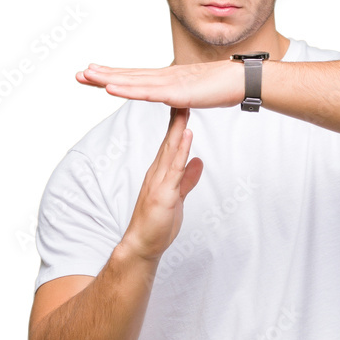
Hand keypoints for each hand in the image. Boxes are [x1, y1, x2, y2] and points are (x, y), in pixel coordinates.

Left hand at [76, 58, 242, 108]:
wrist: (240, 81)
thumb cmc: (221, 86)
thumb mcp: (193, 92)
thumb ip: (180, 95)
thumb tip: (174, 98)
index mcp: (166, 79)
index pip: (134, 77)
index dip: (112, 75)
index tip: (92, 73)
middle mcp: (163, 77)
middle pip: (127, 76)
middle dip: (102, 75)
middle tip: (79, 74)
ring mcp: (168, 83)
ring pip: (132, 81)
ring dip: (108, 78)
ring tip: (87, 75)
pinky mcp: (175, 92)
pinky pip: (146, 92)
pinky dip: (127, 90)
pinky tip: (111, 88)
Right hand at [120, 107, 203, 262]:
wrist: (142, 246)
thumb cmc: (157, 225)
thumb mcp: (178, 197)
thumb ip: (187, 179)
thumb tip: (197, 162)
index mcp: (161, 173)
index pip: (171, 144)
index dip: (177, 124)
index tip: (184, 104)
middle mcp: (157, 173)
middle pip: (169, 140)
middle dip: (176, 117)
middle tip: (182, 93)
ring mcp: (159, 182)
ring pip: (171, 150)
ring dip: (178, 127)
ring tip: (184, 107)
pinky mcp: (163, 193)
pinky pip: (174, 168)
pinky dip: (181, 150)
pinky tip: (186, 135)